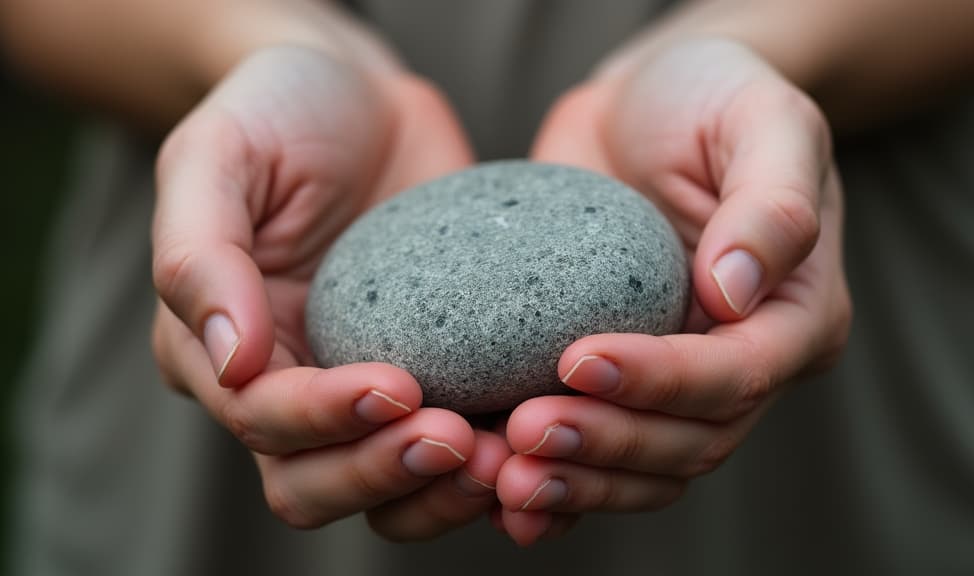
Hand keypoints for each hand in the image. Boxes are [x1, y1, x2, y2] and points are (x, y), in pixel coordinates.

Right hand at [150, 45, 511, 538]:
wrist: (362, 96)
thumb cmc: (277, 112)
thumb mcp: (217, 156)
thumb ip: (200, 255)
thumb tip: (230, 361)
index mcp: (219, 350)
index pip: (262, 419)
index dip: (324, 419)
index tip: (396, 388)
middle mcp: (289, 385)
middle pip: (316, 482)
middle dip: (384, 473)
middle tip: (459, 440)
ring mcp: (365, 386)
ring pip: (388, 490)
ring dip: (442, 492)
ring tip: (504, 458)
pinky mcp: (437, 373)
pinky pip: (459, 444)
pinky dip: (492, 464)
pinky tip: (539, 448)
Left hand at [496, 38, 850, 544]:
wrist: (646, 103)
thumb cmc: (713, 97)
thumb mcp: (762, 118)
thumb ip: (772, 202)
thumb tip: (735, 291)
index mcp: (794, 315)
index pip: (737, 375)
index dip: (661, 381)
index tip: (577, 360)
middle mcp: (742, 363)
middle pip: (686, 441)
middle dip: (606, 444)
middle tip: (523, 433)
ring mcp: (675, 382)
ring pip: (640, 469)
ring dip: (574, 482)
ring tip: (498, 476)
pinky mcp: (616, 381)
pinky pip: (595, 458)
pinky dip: (555, 487)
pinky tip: (499, 497)